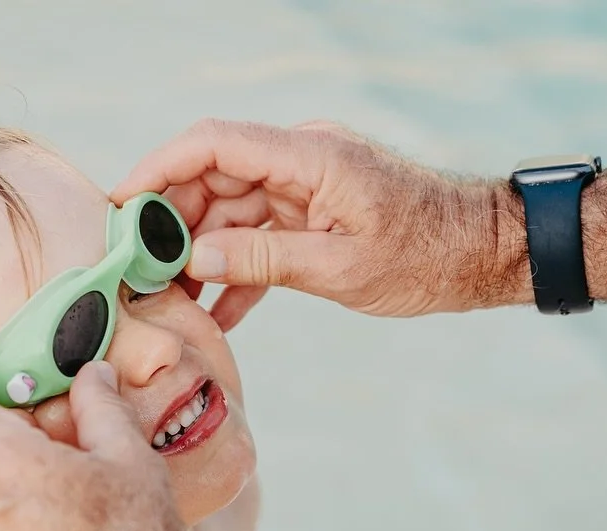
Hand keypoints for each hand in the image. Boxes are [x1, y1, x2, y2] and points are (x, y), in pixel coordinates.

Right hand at [112, 119, 531, 328]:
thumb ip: (265, 259)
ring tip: (172, 301)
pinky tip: (219, 312)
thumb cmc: (427, 258)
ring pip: (234, 211)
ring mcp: (309, 186)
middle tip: (139, 272)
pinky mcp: (318, 214)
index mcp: (310, 157)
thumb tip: (197, 256)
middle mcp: (303, 161)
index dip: (159, 169)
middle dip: (172, 223)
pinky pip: (264, 235)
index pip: (214, 144)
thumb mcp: (342, 268)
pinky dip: (241, 269)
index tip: (120, 206)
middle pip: (215, 178)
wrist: (486, 253)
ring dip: (202, 253)